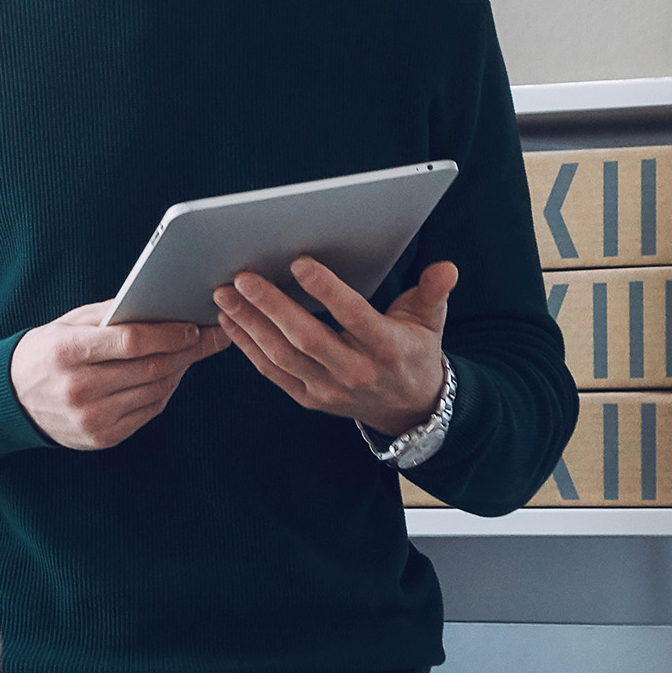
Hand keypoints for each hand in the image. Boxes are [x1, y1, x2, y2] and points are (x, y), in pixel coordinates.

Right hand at [9, 300, 221, 450]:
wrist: (12, 398)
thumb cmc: (46, 352)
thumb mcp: (68, 324)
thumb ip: (111, 314)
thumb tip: (161, 305)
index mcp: (68, 352)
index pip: (131, 342)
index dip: (169, 334)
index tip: (192, 327)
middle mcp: (79, 388)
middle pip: (149, 369)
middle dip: (185, 352)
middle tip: (208, 338)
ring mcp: (90, 418)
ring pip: (155, 392)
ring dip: (178, 371)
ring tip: (187, 354)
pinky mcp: (101, 438)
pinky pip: (147, 412)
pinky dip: (163, 393)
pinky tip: (167, 376)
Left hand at [219, 258, 454, 433]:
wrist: (410, 409)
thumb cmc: (414, 352)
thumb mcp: (430, 320)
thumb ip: (433, 292)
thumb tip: (446, 268)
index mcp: (386, 348)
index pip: (353, 316)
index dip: (326, 290)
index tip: (299, 263)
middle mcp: (355, 372)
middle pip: (306, 338)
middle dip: (271, 306)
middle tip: (243, 277)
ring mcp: (328, 390)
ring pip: (282, 356)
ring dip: (250, 324)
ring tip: (225, 294)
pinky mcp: (309, 399)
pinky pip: (272, 372)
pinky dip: (248, 346)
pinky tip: (230, 320)